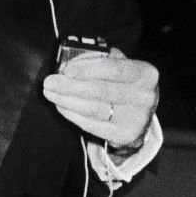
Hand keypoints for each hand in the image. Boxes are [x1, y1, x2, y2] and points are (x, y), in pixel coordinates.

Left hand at [42, 47, 159, 155]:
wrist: (140, 118)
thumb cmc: (125, 86)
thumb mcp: (122, 68)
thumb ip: (102, 60)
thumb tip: (71, 62)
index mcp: (146, 74)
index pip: (114, 69)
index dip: (88, 69)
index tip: (66, 70)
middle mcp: (145, 96)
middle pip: (100, 90)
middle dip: (70, 86)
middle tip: (49, 82)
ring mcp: (136, 118)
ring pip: (94, 109)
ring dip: (67, 100)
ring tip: (50, 93)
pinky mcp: (125, 136)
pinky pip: (92, 125)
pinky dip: (72, 115)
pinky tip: (61, 106)